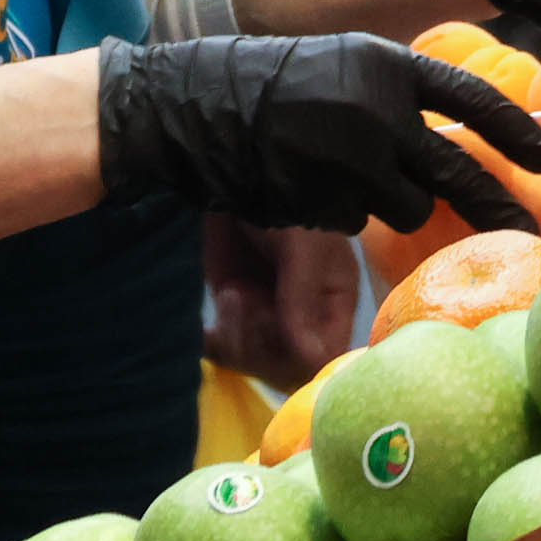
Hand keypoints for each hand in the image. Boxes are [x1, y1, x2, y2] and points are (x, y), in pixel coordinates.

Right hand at [95, 34, 540, 235]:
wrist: (190, 105)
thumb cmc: (267, 81)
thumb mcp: (341, 66)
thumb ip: (394, 98)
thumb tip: (446, 143)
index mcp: (388, 66)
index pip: (472, 100)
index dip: (517, 132)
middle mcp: (379, 114)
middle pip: (458, 173)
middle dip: (497, 208)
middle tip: (526, 232)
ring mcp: (352, 164)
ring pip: (407, 208)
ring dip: (389, 205)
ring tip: (342, 177)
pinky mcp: (324, 204)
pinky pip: (355, 220)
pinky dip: (341, 212)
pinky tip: (305, 185)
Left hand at [202, 213, 367, 383]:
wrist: (239, 173)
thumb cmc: (286, 203)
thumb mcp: (301, 246)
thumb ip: (303, 297)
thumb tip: (313, 359)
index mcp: (333, 303)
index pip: (324, 358)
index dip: (297, 356)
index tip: (274, 324)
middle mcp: (302, 318)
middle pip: (285, 367)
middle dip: (260, 342)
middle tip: (242, 299)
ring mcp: (265, 314)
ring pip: (253, 361)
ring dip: (237, 336)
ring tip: (232, 294)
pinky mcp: (232, 309)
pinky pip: (223, 348)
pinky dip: (213, 345)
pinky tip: (206, 333)